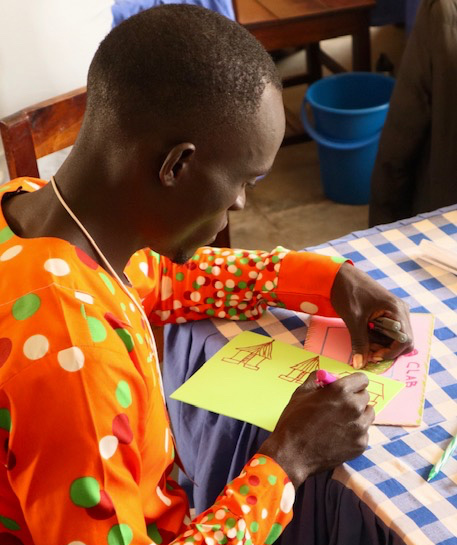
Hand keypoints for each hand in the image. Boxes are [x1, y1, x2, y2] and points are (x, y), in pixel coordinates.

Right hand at [258, 371, 373, 488]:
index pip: (362, 379)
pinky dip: (354, 433)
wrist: (292, 454)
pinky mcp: (361, 444)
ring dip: (358, 415)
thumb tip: (328, 376)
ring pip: (368, 414)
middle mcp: (354, 407)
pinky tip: (339, 436)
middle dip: (354, 398)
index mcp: (340, 390)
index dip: (353, 383)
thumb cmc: (294, 421)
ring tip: (340, 422)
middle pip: (365, 396)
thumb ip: (317, 379)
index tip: (348, 388)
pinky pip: (364, 432)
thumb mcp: (301, 393)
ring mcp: (360, 427)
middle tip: (340, 406)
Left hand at [330, 262, 413, 368]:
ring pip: (395, 337)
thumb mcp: (353, 319)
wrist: (339, 276)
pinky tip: (365, 334)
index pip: (405, 340)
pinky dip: (379, 337)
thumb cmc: (348, 292)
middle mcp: (400, 310)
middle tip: (368, 351)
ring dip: (382, 344)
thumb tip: (359, 364)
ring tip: (364, 341)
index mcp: (396, 309)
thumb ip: (359, 342)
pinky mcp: (387, 312)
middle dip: (386, 350)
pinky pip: (389, 330)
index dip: (390, 353)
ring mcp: (395, 311)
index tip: (373, 357)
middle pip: (403, 341)